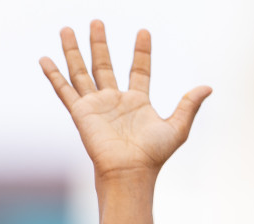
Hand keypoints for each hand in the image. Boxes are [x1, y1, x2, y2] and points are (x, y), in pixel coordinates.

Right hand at [39, 21, 210, 180]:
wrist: (130, 172)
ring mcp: (96, 105)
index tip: (144, 32)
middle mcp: (115, 100)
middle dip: (99, 43)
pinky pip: (65, 90)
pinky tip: (45, 59)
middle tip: (97, 21)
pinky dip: (54, 75)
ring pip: (81, 71)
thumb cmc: (153, 156)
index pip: (139, 70)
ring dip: (73, 51)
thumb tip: (208, 87)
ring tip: (67, 29)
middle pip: (104, 64)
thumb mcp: (177, 128)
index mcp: (137, 102)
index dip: (142, 51)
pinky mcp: (81, 113)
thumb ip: (189, 105)